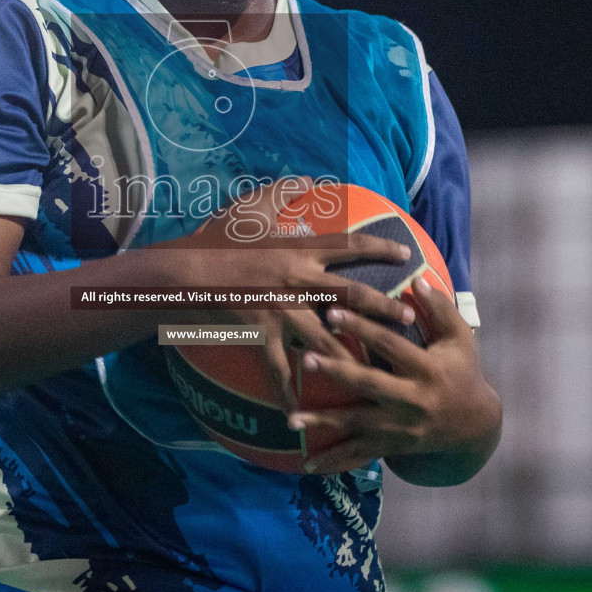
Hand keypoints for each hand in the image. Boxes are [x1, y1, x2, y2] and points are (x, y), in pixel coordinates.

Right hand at [174, 176, 416, 411]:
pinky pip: (278, 368)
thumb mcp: (249, 208)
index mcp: (297, 249)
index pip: (349, 245)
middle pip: (350, 294)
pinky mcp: (261, 334)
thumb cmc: (216, 238)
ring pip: (325, 336)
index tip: (405, 254)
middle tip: (407, 318)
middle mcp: (297, 280)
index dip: (380, 247)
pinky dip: (287, 393)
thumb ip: (280, 192)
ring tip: (372, 370)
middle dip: (382, 306)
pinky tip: (297, 415)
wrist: (184, 272)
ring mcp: (281, 310)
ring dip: (350, 353)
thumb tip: (305, 176)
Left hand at [286, 271, 501, 477]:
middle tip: (305, 357)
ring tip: (291, 419)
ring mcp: (401, 427)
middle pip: (369, 384)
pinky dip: (334, 460)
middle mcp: (413, 400)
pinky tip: (307, 463)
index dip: (362, 327)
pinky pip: (360, 454)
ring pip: (358, 424)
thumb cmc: (463, 371)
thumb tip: (417, 278)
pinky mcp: (393, 446)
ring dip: (324, 422)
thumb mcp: (460, 338)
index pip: (390, 345)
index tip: (332, 311)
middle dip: (337, 371)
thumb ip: (440, 308)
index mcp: (428, 369)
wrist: (475, 426)